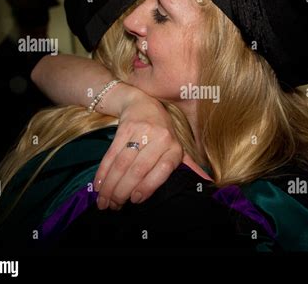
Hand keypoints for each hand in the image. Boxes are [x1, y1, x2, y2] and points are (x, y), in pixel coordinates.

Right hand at [94, 88, 182, 208]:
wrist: (141, 102)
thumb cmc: (161, 130)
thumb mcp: (177, 145)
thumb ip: (189, 165)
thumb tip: (209, 184)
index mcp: (174, 146)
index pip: (162, 170)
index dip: (148, 186)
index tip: (135, 201)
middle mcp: (160, 137)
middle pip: (139, 169)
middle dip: (123, 191)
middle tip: (113, 206)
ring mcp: (142, 130)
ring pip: (123, 163)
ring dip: (111, 185)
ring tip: (103, 201)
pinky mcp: (125, 127)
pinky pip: (112, 153)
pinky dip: (103, 171)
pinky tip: (98, 184)